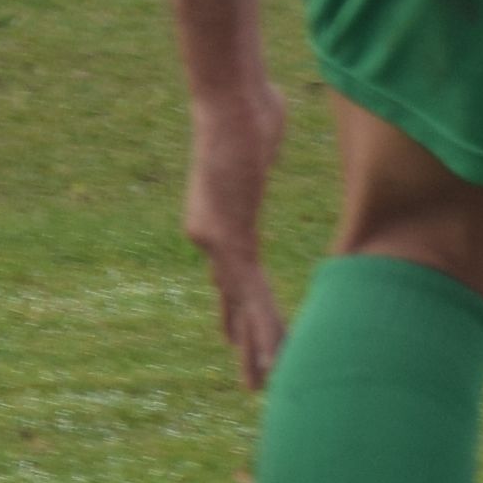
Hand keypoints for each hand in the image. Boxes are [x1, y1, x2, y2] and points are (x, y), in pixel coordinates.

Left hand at [185, 74, 290, 387]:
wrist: (230, 98)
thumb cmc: (245, 107)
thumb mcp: (256, 138)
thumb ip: (256, 147)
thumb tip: (261, 125)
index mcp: (214, 219)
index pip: (231, 276)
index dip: (237, 307)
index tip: (237, 334)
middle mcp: (207, 235)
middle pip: (231, 298)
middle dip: (244, 340)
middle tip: (253, 380)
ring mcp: (215, 239)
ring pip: (242, 305)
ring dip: (256, 347)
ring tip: (262, 385)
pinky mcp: (228, 237)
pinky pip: (251, 293)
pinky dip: (264, 326)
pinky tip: (275, 354)